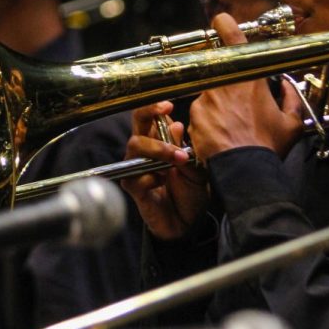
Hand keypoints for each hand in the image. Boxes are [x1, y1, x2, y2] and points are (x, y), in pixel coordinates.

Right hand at [120, 100, 209, 240]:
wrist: (188, 222)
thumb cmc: (191, 191)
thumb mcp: (196, 168)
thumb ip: (185, 148)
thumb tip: (176, 125)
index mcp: (159, 140)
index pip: (149, 115)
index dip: (153, 106)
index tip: (167, 106)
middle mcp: (144, 151)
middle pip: (137, 125)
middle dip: (153, 121)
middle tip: (175, 133)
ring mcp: (136, 168)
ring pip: (135, 147)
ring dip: (159, 151)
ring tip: (178, 161)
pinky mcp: (132, 187)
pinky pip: (135, 175)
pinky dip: (152, 177)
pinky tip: (162, 183)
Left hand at [187, 13, 304, 160]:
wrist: (243, 171)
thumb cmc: (267, 147)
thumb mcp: (292, 123)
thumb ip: (290, 98)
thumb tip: (285, 85)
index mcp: (247, 80)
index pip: (233, 40)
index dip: (225, 26)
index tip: (221, 20)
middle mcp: (222, 85)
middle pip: (221, 77)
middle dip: (229, 91)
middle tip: (240, 111)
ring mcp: (204, 101)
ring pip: (210, 98)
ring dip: (219, 110)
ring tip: (233, 131)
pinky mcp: (192, 119)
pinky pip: (200, 117)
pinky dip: (209, 125)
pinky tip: (222, 139)